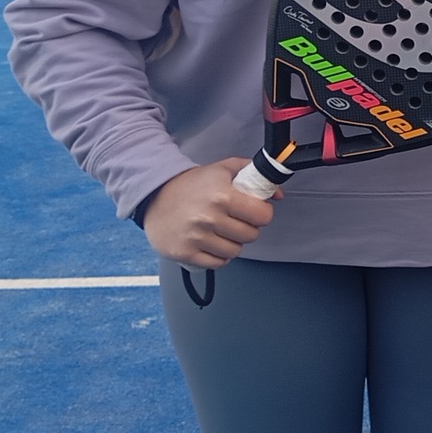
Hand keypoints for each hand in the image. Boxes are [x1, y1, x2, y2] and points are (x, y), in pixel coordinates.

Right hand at [140, 158, 275, 268]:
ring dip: (233, 243)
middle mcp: (208, 218)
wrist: (153, 195)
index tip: (254, 212)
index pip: (262, 216)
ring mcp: (195, 238)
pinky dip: (218, 255)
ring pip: (235, 251)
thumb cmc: (192, 183)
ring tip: (222, 231)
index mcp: (222, 196)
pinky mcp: (184, 253)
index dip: (262, 214)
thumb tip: (277, 194)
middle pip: (251, 235)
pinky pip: (217, 263)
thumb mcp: (224, 169)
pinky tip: (211, 242)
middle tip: (235, 220)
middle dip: (248, 228)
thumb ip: (254, 174)